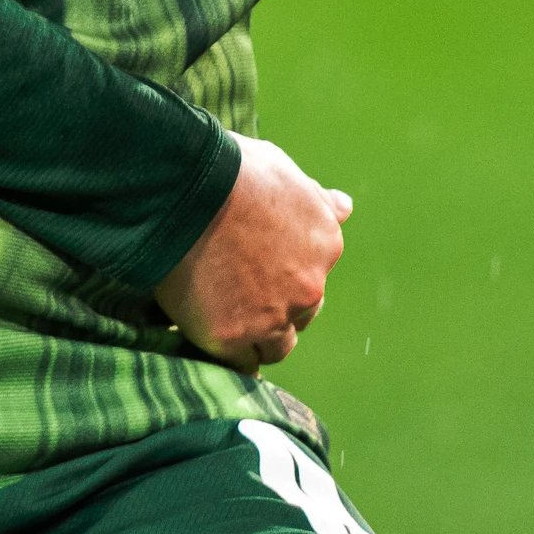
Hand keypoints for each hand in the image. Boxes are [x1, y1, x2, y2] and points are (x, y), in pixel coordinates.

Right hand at [155, 135, 350, 372]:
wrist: (188, 189)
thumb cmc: (232, 170)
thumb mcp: (284, 171)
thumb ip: (316, 200)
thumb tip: (345, 208)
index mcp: (325, 245)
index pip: (314, 276)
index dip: (285, 274)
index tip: (260, 267)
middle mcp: (309, 287)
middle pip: (300, 315)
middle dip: (278, 307)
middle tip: (240, 291)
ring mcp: (273, 316)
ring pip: (275, 345)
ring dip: (258, 337)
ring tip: (225, 317)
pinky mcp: (233, 337)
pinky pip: (240, 362)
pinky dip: (231, 355)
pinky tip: (216, 342)